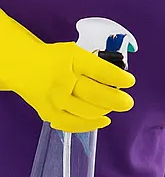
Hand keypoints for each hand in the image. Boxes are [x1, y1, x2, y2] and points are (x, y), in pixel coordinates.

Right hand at [0, 8, 134, 132]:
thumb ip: (97, 65)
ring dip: (105, 111)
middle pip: (96, 94)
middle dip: (117, 100)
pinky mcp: (48, 112)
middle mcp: (62, 80)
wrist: (22, 65)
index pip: (101, 71)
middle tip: (127, 102)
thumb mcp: (76, 52)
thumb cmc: (55, 59)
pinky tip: (102, 120)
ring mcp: (54, 98)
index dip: (119, 78)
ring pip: (87, 112)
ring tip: (113, 107)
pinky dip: (90, 124)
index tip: (129, 82)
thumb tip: (121, 80)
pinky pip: (73, 124)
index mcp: (72, 60)